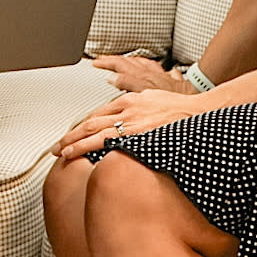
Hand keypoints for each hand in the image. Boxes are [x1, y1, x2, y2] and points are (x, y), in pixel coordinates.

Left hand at [51, 89, 206, 161]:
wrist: (200, 112)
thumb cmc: (179, 109)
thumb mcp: (152, 99)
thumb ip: (135, 105)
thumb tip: (123, 116)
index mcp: (128, 100)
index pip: (96, 115)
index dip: (80, 126)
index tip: (69, 136)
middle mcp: (126, 108)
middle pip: (90, 122)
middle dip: (71, 135)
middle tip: (56, 147)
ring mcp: (133, 121)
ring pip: (96, 131)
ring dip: (77, 143)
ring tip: (63, 153)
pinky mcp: (141, 133)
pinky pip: (113, 142)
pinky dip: (97, 149)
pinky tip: (87, 157)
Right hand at [90, 55, 193, 93]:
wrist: (197, 101)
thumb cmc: (174, 104)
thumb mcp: (146, 97)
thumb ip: (128, 85)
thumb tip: (113, 78)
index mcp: (142, 78)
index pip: (120, 66)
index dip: (106, 64)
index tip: (96, 63)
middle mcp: (149, 74)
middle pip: (127, 62)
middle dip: (112, 59)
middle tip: (100, 59)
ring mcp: (158, 75)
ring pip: (138, 62)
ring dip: (125, 60)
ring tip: (116, 60)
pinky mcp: (168, 78)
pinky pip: (152, 66)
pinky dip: (143, 63)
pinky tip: (142, 64)